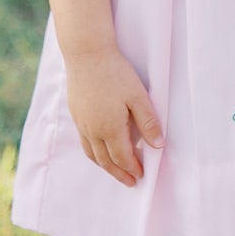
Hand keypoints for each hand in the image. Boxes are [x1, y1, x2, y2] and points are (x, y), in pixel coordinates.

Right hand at [63, 45, 164, 187]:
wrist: (86, 54)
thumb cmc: (115, 72)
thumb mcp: (138, 96)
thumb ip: (148, 122)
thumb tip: (158, 146)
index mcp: (110, 128)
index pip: (122, 157)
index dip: (133, 168)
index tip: (141, 176)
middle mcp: (93, 130)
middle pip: (106, 161)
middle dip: (119, 173)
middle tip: (130, 182)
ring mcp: (82, 123)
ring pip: (92, 154)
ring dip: (105, 166)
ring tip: (115, 171)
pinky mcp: (76, 114)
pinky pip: (84, 142)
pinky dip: (93, 153)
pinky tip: (99, 150)